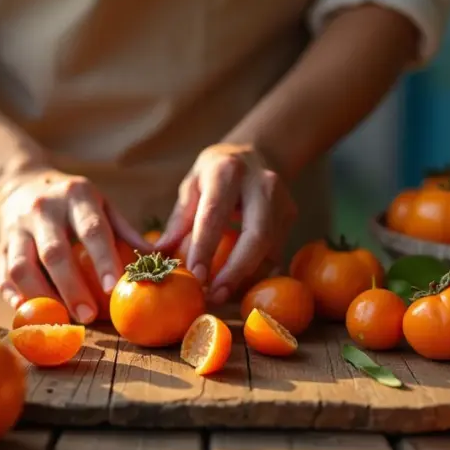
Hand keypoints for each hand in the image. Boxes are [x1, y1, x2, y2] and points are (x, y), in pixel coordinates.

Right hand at [0, 169, 148, 322]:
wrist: (21, 183)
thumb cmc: (73, 202)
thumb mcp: (101, 204)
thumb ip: (125, 231)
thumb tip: (158, 259)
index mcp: (76, 196)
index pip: (91, 229)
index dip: (102, 259)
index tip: (113, 287)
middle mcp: (43, 209)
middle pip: (54, 253)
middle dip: (72, 288)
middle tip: (88, 316)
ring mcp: (16, 227)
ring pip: (22, 267)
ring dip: (41, 297)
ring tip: (60, 320)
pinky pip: (4, 275)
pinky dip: (15, 298)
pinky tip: (30, 314)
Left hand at [156, 143, 295, 303]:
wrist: (256, 153)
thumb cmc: (216, 172)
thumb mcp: (192, 185)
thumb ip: (180, 220)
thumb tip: (159, 254)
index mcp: (228, 172)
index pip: (215, 215)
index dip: (205, 248)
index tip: (195, 276)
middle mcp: (261, 184)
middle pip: (256, 235)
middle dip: (236, 271)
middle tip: (216, 296)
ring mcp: (282, 200)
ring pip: (270, 248)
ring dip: (247, 277)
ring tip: (223, 295)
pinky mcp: (291, 216)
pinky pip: (276, 252)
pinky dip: (257, 273)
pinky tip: (239, 285)